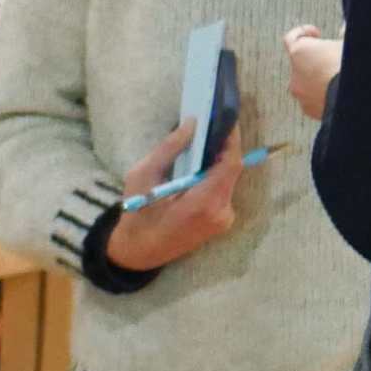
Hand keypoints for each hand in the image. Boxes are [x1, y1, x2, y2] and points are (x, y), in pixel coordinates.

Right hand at [107, 116, 246, 271]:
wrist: (139, 252)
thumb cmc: (137, 216)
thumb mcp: (143, 176)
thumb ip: (169, 149)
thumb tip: (191, 124)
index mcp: (202, 203)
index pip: (230, 164)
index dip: (232, 139)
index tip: (226, 118)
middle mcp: (220, 212)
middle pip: (232, 170)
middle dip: (224, 146)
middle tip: (213, 125)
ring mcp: (224, 219)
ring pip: (229, 179)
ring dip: (219, 161)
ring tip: (206, 141)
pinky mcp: (222, 221)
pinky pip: (224, 190)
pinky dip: (215, 175)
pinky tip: (201, 166)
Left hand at [285, 27, 341, 122]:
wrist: (353, 96)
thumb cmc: (348, 67)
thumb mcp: (347, 43)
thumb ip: (342, 34)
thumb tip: (343, 30)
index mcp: (299, 52)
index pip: (292, 38)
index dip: (304, 33)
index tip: (315, 34)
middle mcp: (294, 73)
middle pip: (301, 62)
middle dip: (314, 59)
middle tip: (333, 57)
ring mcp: (300, 94)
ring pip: (306, 82)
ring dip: (318, 78)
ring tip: (338, 77)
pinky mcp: (308, 109)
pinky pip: (312, 98)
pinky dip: (321, 94)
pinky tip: (337, 92)